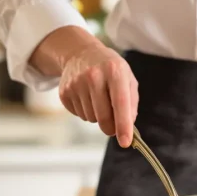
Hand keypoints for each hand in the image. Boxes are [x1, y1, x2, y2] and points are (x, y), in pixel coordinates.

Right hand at [29, 26, 137, 146]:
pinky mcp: (64, 91)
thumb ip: (132, 103)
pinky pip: (79, 115)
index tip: (125, 142)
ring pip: (91, 118)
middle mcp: (94, 76)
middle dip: (111, 128)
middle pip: (103, 117)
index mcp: (114, 71)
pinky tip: (87, 97)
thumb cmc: (110, 70)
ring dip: (98, 116)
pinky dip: (86, 112)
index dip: (123, 125)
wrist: (80, 53)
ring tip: (98, 99)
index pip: (120, 103)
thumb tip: (128, 126)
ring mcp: (76, 83)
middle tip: (114, 126)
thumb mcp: (127, 78)